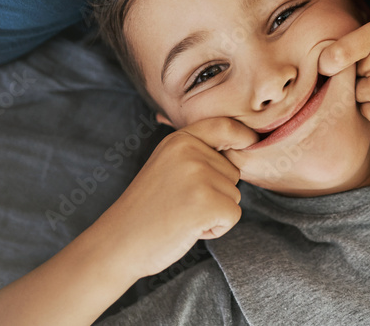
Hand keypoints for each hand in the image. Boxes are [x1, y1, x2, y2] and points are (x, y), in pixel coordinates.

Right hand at [99, 118, 256, 278]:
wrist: (118, 243)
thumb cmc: (146, 208)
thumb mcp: (166, 165)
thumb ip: (196, 153)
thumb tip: (240, 144)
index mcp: (180, 140)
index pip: (225, 127)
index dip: (243, 136)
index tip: (251, 143)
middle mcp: (190, 153)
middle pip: (233, 170)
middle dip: (216, 192)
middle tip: (181, 203)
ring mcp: (199, 177)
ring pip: (234, 195)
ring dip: (214, 211)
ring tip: (181, 215)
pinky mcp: (207, 204)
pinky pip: (233, 215)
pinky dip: (216, 228)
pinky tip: (188, 229)